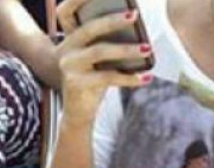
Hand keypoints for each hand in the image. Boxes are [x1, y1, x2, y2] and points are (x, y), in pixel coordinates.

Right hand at [54, 0, 153, 121]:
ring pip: (99, 52)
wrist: (78, 110)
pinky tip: (146, 77)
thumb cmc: (94, 77)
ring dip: (126, 50)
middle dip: (112, 20)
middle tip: (135, 15)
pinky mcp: (77, 84)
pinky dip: (129, 78)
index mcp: (70, 37)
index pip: (66, 10)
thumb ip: (108, 38)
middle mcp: (65, 49)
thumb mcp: (99, 56)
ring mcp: (69, 67)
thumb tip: (134, 22)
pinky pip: (107, 77)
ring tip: (148, 49)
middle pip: (89, 29)